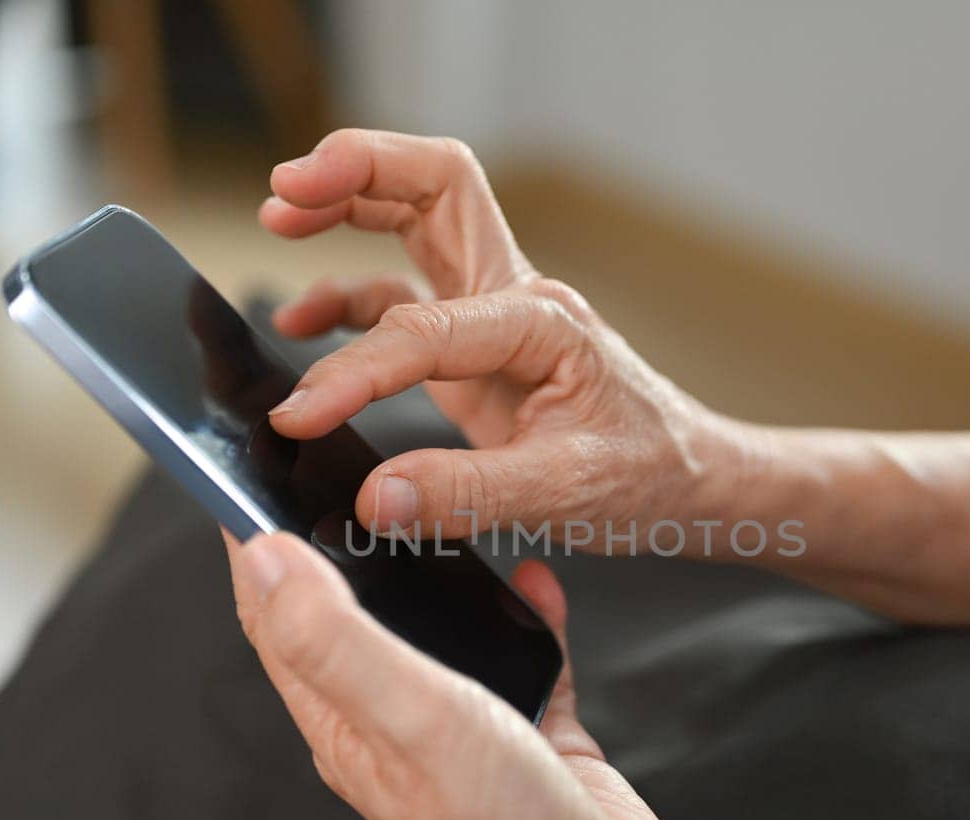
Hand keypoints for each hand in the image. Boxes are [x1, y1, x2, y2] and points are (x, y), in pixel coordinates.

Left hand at [226, 531, 810, 819]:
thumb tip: (264, 556)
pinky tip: (538, 581)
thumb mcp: (407, 717)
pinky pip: (519, 649)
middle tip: (352, 472)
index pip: (277, 619)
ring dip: (437, 570)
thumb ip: (334, 636)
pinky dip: (524, 609)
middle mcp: (393, 720)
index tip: (251, 473)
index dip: (257, 548)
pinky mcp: (527, 725)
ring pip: (437, 626)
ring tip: (444, 508)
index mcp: (343, 721)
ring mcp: (461, 724)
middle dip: (344, 542)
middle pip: (351, 614)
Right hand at [259, 129, 749, 551]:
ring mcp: (493, 316)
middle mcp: (516, 298)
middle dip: (357, 171)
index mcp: (542, 321)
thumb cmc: (650, 476)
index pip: (425, 326)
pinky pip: (401, 297)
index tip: (301, 413)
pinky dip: (349, 297)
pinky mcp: (475, 348)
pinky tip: (305, 319)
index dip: (355, 371)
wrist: (692, 482)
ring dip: (347, 208)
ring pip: (415, 221)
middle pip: (434, 186)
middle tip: (287, 185)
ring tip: (278, 218)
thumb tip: (376, 498)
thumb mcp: (568, 493)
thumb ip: (468, 493)